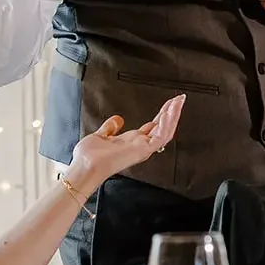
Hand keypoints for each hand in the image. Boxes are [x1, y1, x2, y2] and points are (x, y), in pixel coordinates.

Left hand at [68, 94, 185, 187]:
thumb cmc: (89, 156)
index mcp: (132, 141)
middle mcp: (140, 145)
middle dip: (172, 112)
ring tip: (178, 102)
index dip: (163, 114)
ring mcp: (143, 149)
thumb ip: (110, 127)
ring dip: (173, 116)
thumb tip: (118, 119)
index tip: (170, 103)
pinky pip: (160, 138)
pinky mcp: (143, 150)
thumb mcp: (100, 136)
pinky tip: (168, 114)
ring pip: (165, 132)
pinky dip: (166, 125)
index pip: (153, 126)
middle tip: (179, 98)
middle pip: (162, 127)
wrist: (84, 166)